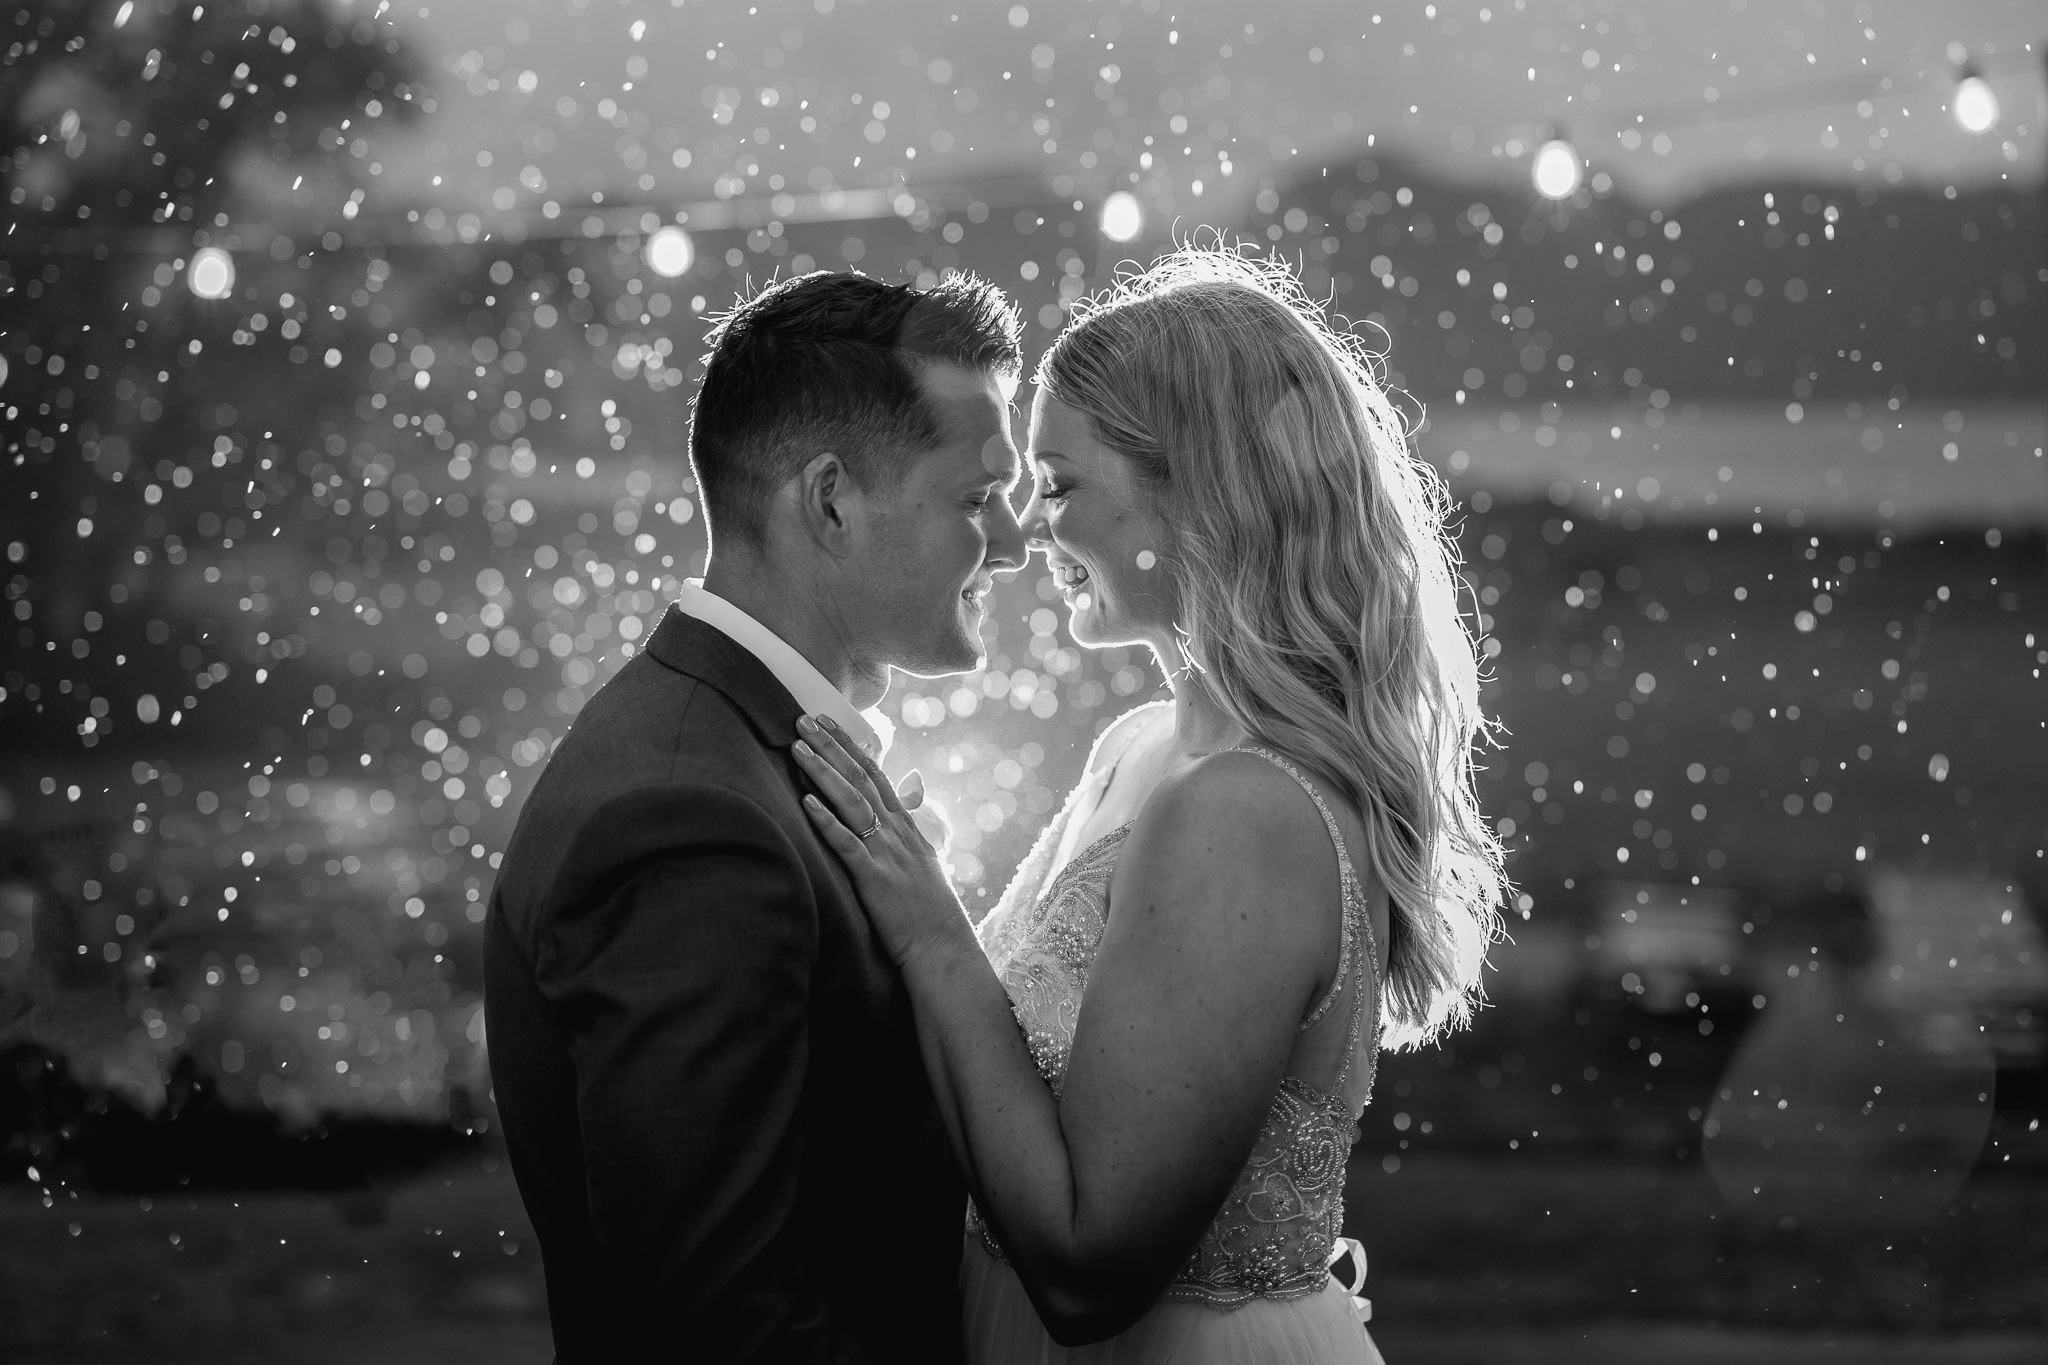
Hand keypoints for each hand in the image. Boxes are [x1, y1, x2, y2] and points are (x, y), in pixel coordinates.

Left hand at [792, 715, 970, 968]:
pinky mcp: (875, 879)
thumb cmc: (929, 911)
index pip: (875, 773)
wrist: (943, 948)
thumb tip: (909, 791)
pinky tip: (805, 801)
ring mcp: (887, 853)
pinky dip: (826, 821)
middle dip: (830, 746)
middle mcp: (897, 831)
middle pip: (860, 777)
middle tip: (803, 718)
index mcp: (906, 826)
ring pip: (852, 801)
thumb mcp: (923, 860)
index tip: (827, 720)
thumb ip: (910, 825)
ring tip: (797, 746)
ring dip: (823, 771)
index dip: (849, 745)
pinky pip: (847, 844)